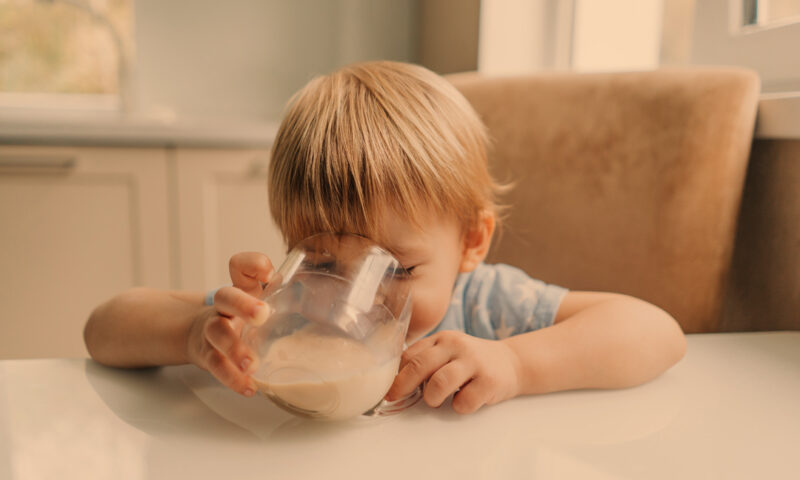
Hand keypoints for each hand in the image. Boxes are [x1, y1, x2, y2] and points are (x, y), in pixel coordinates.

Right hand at [185, 252, 275, 396]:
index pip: (239, 267)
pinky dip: (232, 378)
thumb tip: (285, 280)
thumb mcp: (256, 298)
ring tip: (252, 364)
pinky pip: (217, 366)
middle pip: (226, 297)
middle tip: (262, 314)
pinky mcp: (208, 355)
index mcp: (239, 289)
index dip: (252, 265)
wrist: (198, 332)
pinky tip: (249, 387)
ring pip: (217, 333)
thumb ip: (274, 288)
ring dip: (234, 348)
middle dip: (243, 304)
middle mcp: (223, 307)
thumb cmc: (238, 315)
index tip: (269, 274)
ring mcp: (212, 330)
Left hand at [385, 330, 521, 413]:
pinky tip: (463, 400)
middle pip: (420, 365)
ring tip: (435, 400)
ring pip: (440, 383)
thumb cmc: (470, 361)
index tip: (388, 389)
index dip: (395, 374)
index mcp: (442, 339)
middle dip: (403, 385)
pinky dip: (458, 407)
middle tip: (396, 398)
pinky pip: (464, 401)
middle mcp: (457, 346)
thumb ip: (425, 359)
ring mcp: (474, 362)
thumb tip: (394, 380)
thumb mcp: (448, 351)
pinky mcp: (490, 381)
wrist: (511, 362)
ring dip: (432, 397)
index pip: (410, 354)